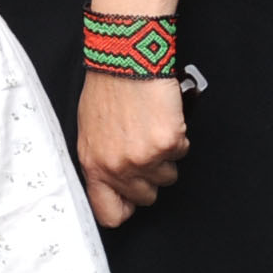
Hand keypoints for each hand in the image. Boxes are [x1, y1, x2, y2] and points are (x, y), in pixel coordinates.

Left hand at [71, 71, 186, 228]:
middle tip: (143, 148)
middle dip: (149, 176)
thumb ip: (102, 160)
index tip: (131, 201)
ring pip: (167, 176)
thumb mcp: (90, 130)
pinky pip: (181, 153)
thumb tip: (113, 182)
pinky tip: (162, 119)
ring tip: (150, 128)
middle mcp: (116, 165)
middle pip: (146, 198)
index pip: (109, 212)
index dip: (125, 210)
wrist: (125, 59)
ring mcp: (142, 157)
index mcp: (93, 163)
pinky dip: (177, 137)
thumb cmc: (108, 89)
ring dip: (165, 156)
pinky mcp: (166, 144)